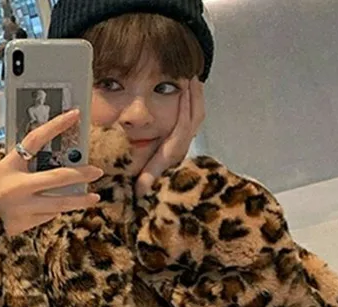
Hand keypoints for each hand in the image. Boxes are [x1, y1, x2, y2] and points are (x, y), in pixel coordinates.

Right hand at [0, 109, 103, 236]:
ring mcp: (24, 208)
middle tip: (97, 171)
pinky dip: (56, 210)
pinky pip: (48, 216)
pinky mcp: (25, 224)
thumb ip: (23, 163)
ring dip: (79, 200)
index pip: (36, 139)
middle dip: (81, 175)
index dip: (56, 125)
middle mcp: (19, 187)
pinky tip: (64, 208)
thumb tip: (53, 159)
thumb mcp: (1, 169)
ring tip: (93, 198)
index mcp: (10, 166)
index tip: (75, 114)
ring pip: (59, 203)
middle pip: (58, 178)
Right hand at [135, 77, 205, 199]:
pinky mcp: (182, 146)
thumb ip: (145, 183)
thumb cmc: (151, 187)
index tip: (184, 87)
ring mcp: (184, 146)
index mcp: (174, 151)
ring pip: (197, 118)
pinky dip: (192, 108)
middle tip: (192, 77)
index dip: (185, 106)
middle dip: (195, 96)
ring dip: (196, 100)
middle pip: (196, 116)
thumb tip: (141, 189)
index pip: (184, 124)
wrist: (164, 198)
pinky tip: (186, 100)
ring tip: (192, 83)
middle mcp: (182, 147)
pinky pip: (192, 123)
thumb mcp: (146, 183)